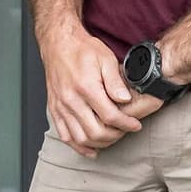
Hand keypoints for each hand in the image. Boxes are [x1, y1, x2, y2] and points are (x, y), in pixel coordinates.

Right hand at [41, 24, 160, 152]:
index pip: (110, 116)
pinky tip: (90, 148)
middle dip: (115, 135)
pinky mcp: (54, 109)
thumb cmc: (82, 49)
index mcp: (86, 87)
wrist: (58, 43)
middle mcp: (71, 100)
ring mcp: (61, 106)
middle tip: (125, 130)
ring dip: (99, 143)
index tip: (135, 125)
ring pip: (80, 138)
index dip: (126, 124)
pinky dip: (78, 146)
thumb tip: (124, 100)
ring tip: (111, 137)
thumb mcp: (105, 58)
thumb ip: (115, 81)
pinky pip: (65, 135)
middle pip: (95, 132)